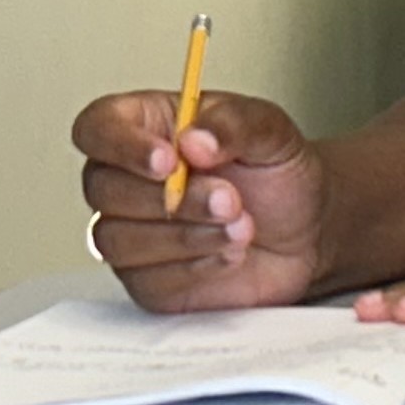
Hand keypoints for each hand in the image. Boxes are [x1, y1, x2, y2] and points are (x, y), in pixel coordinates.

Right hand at [74, 88, 329, 311]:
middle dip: (173, 199)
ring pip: (117, 238)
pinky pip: (146, 280)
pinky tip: (230, 253)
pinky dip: (194, 267)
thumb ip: (233, 124)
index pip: (97, 128)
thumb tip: (194, 140)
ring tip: (240, 226)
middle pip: (103, 188)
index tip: (169, 160)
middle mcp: (127, 179)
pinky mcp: (148, 280)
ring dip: (184, 235)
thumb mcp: (270, 130)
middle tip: (229, 198)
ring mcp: (132, 232)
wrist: (307, 230)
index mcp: (145, 127)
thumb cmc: (276, 173)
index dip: (121, 145)